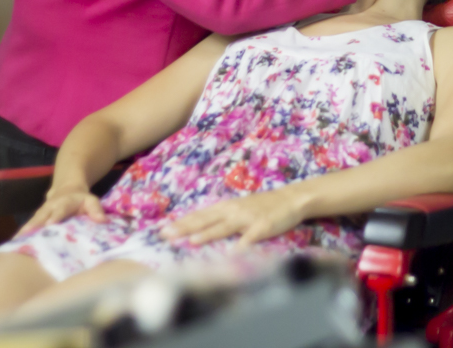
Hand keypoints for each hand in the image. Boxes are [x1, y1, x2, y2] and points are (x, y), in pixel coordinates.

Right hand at [16, 185, 105, 236]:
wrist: (67, 190)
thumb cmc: (81, 200)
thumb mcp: (91, 200)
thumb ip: (96, 210)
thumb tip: (102, 221)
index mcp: (64, 202)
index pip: (60, 210)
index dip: (55, 217)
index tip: (49, 225)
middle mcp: (49, 208)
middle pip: (40, 216)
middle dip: (33, 226)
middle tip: (24, 236)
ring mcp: (41, 215)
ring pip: (32, 223)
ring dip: (24, 233)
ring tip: (16, 244)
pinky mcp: (36, 222)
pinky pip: (28, 230)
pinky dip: (22, 237)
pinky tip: (15, 248)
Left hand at [159, 188, 304, 248]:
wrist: (291, 199)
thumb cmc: (263, 206)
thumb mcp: (238, 208)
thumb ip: (220, 218)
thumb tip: (198, 228)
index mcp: (225, 207)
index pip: (198, 215)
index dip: (180, 223)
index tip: (161, 231)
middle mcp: (233, 211)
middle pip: (205, 220)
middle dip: (184, 228)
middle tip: (166, 236)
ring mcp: (247, 218)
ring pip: (223, 227)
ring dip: (207, 234)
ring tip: (191, 242)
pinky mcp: (263, 227)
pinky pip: (250, 238)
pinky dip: (240, 246)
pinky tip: (232, 254)